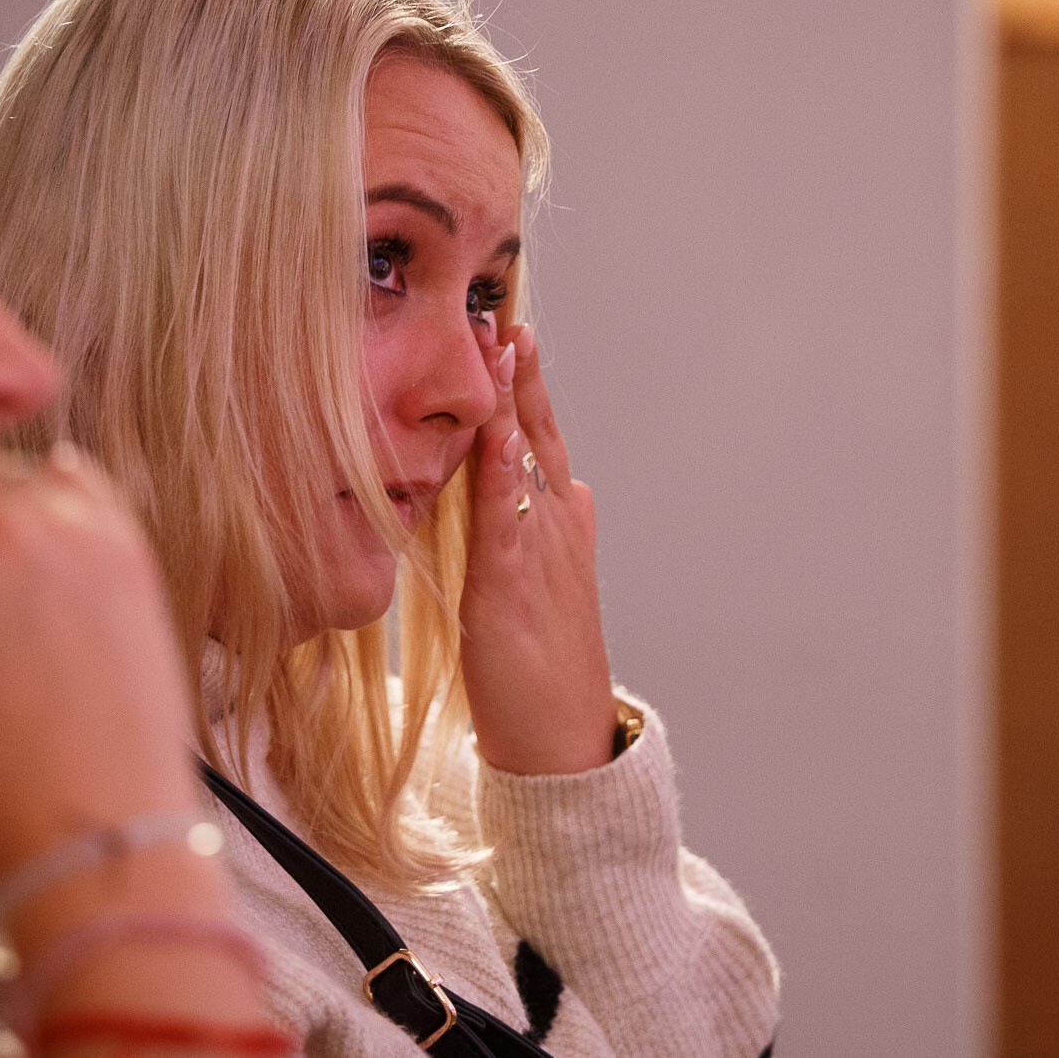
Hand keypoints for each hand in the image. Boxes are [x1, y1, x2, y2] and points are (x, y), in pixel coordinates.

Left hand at [459, 321, 617, 773]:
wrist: (562, 741)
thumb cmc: (540, 671)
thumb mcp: (539, 586)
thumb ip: (535, 533)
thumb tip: (555, 488)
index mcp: (562, 525)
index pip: (539, 439)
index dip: (524, 386)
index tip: (508, 332)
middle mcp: (558, 528)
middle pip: (540, 433)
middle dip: (524, 374)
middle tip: (508, 316)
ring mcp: (541, 552)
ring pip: (527, 461)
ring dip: (515, 400)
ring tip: (504, 344)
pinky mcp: (512, 586)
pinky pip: (505, 516)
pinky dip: (501, 469)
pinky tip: (496, 430)